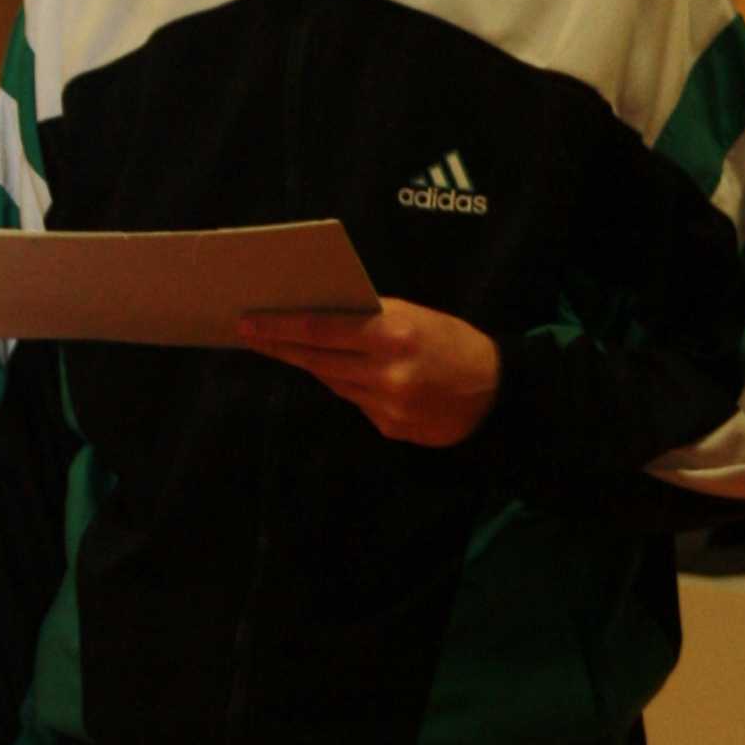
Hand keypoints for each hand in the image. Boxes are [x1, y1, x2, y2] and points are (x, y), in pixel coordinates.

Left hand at [238, 298, 502, 446]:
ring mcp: (386, 406)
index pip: (321, 330)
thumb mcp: (416, 316)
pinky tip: (343, 373)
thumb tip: (321, 319)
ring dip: (311, 364)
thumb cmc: (453, 342)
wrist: (496, 393)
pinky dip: (346, 385)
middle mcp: (386, 373)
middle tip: (249, 334)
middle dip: (280, 346)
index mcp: (393, 335)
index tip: (249, 322)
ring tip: (288, 348)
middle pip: (317, 360)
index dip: (280, 327)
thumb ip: (371, 319)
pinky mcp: (389, 428)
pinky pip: (355, 402)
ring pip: (332, 382)